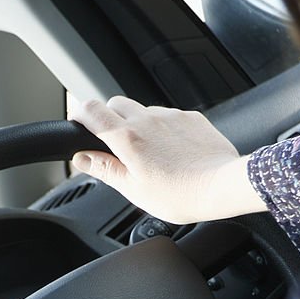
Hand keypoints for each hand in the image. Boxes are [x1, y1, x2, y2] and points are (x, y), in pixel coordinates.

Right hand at [71, 96, 265, 223]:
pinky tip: (171, 152)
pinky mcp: (191, 117)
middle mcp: (147, 119)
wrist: (221, 186)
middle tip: (114, 146)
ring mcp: (170, 116)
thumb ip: (105, 169)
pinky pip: (168, 116)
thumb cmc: (180, 194)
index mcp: (127, 138)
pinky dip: (162, 129)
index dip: (79, 114)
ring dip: (138, 125)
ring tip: (149, 155)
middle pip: (115, 103)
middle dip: (109, 119)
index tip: (78, 124)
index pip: (91, 111)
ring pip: (143, 110)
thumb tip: (82, 159)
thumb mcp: (133, 189)